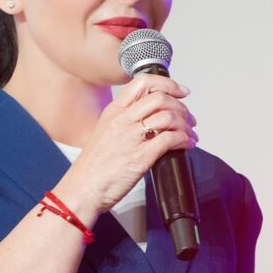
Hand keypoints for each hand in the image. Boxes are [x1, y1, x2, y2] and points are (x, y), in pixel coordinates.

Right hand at [56, 74, 197, 215]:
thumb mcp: (106, 132)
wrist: (82, 189)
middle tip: (189, 118)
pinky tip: (187, 145)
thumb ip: (126, 121)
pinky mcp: (140, 157)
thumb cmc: (94, 166)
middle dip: (181, 107)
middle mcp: (122, 120)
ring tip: (190, 133)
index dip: (168, 84)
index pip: (144, 83)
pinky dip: (184, 140)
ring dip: (185, 124)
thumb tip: (153, 118)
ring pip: (168, 117)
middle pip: (160, 98)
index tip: (181, 91)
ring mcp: (131, 137)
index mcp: (113, 111)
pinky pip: (170, 140)